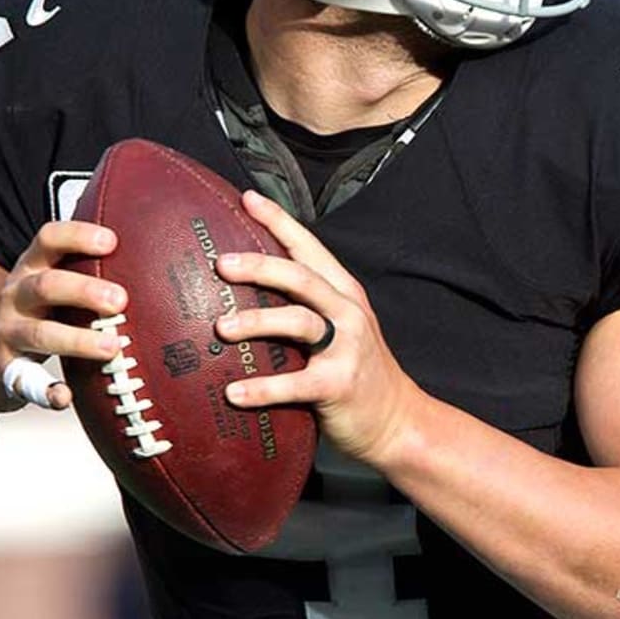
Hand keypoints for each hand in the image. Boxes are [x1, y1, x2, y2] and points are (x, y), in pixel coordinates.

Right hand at [0, 221, 126, 410]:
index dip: (77, 236)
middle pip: (47, 286)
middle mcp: (16, 295)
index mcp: (32, 267)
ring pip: (39, 333)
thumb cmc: (39, 313)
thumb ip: (87, 270)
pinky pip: (26, 382)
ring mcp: (7, 333)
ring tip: (112, 347)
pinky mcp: (5, 370)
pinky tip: (66, 397)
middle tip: (121, 300)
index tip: (111, 240)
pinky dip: (46, 391)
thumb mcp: (52, 284)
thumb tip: (155, 257)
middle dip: (84, 290)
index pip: (49, 239)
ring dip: (77, 340)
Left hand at [214, 190, 423, 466]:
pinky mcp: (339, 384)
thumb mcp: (342, 329)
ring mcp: (347, 347)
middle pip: (302, 278)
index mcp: (344, 294)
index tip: (248, 198)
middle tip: (222, 263)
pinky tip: (234, 392)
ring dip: (258, 322)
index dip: (280, 221)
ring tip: (221, 328)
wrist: (398, 420)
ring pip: (300, 321)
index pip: (309, 248)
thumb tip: (244, 296)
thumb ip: (307, 309)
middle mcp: (347, 313)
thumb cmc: (357, 372)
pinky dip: (263, 388)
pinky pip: (296, 383)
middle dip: (261, 266)